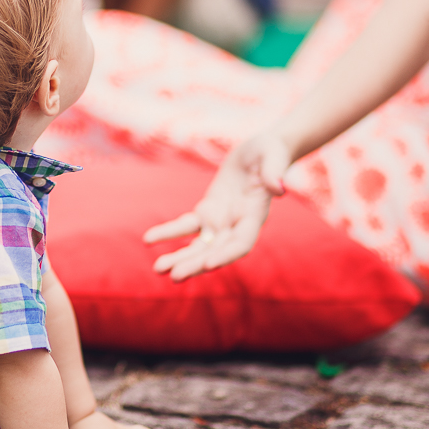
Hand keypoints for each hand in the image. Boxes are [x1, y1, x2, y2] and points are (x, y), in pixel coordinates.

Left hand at [144, 132, 289, 279]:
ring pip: (199, 245)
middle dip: (195, 264)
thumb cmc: (270, 150)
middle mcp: (238, 225)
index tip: (208, 264)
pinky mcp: (207, 212)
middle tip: (174, 277)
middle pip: (216, 251)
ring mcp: (221, 221)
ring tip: (158, 269)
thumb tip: (279, 189)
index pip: (242, 242)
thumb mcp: (274, 154)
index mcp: (255, 216)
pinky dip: (168, 233)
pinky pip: (186, 226)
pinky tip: (148, 240)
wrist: (259, 151)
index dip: (226, 254)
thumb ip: (274, 171)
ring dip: (180, 257)